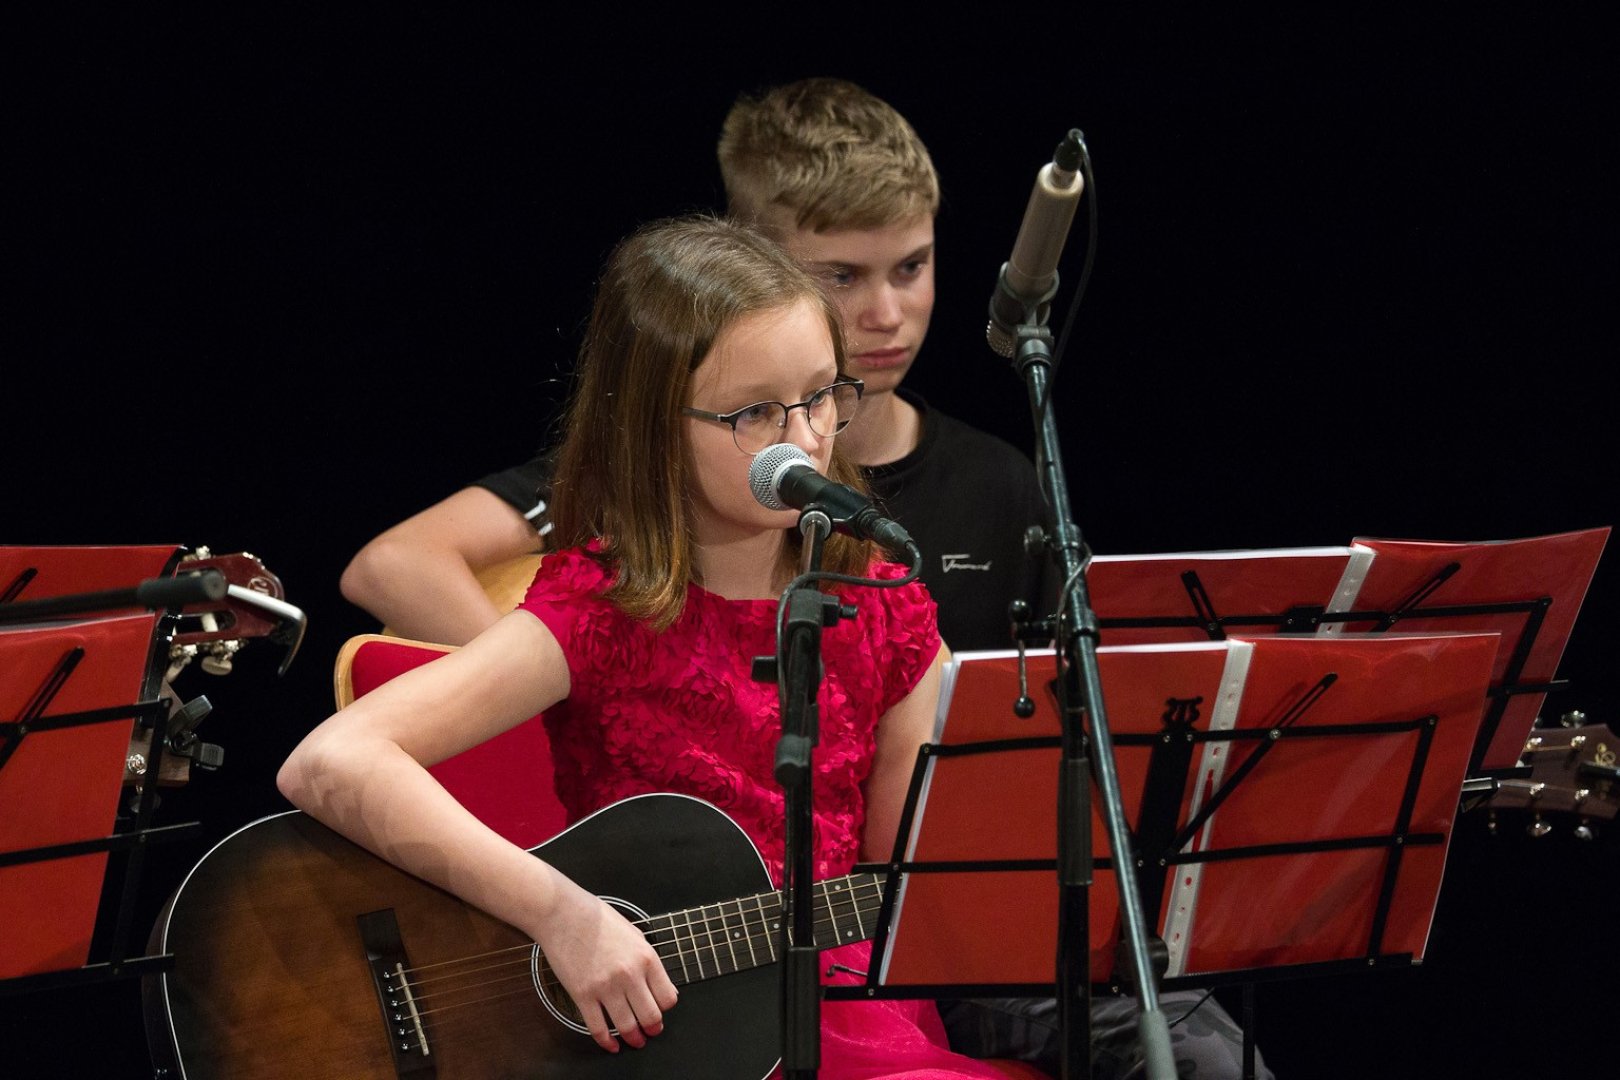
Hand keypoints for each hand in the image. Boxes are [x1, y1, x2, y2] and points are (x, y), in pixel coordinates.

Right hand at [534, 875, 679, 1051]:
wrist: (564, 914)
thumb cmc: (597, 919)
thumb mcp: (634, 934)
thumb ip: (648, 960)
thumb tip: (661, 985)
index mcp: (646, 957)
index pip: (668, 997)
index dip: (665, 1007)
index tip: (661, 1009)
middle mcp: (629, 975)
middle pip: (651, 1016)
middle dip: (653, 1028)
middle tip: (652, 1032)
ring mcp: (605, 987)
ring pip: (627, 1026)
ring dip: (634, 1038)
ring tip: (635, 1041)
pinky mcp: (583, 995)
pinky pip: (598, 1028)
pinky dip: (606, 1041)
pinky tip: (611, 1044)